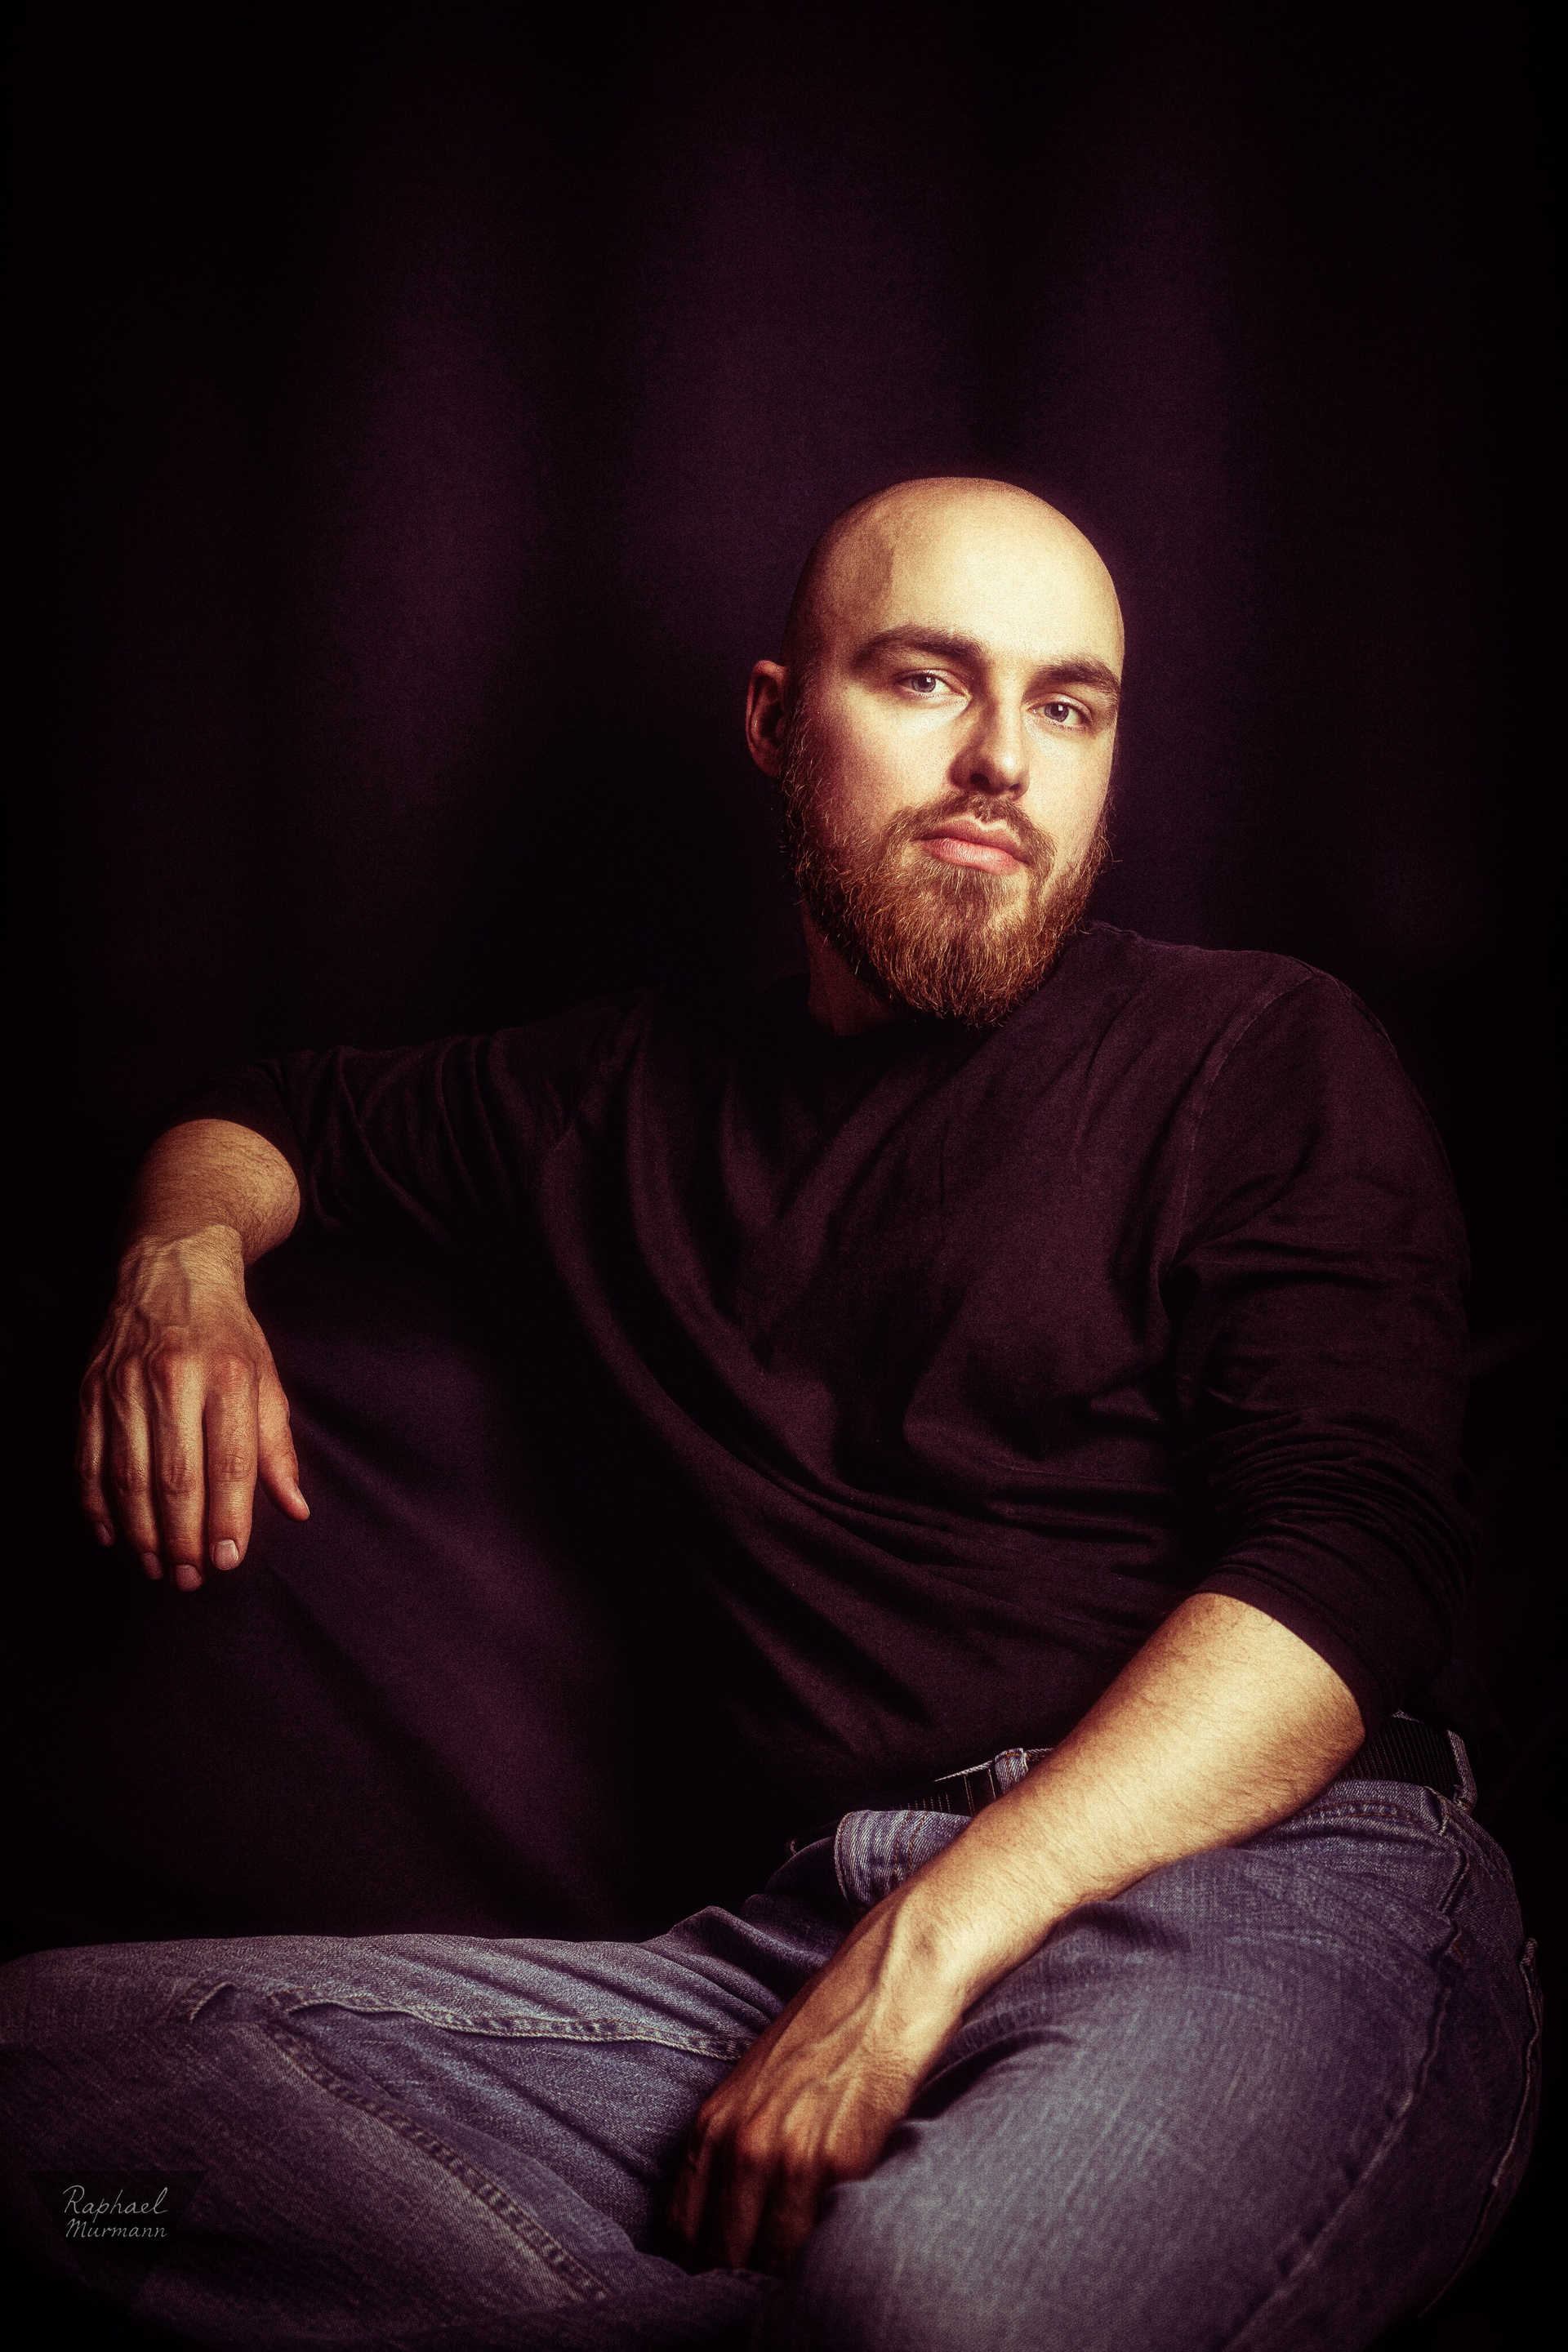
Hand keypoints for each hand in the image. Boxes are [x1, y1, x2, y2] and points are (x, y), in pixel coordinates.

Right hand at [77, 1225, 308, 1587]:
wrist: (171, 1268)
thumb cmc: (228, 1334)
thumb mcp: (266, 1378)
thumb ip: (277, 1447)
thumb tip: (295, 1508)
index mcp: (230, 1375)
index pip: (230, 1462)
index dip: (228, 1519)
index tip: (227, 1561)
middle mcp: (175, 1378)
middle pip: (177, 1477)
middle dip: (183, 1538)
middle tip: (190, 1579)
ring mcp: (125, 1383)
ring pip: (128, 1475)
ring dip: (142, 1531)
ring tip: (157, 1567)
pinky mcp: (90, 1389)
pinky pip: (88, 1459)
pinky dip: (96, 1504)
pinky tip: (112, 1537)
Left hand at [665, 1886, 966, 2275]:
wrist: (891, 1975)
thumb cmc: (831, 2027)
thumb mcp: (761, 2082)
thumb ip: (740, 2144)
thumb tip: (737, 2217)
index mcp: (714, 2124)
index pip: (684, 2232)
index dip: (702, 2269)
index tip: (720, 2288)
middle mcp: (742, 2142)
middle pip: (723, 2256)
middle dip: (740, 2282)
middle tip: (762, 2300)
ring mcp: (791, 2153)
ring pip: (770, 2260)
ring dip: (784, 2282)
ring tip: (802, 2292)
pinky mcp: (843, 2158)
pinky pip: (821, 2239)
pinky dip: (826, 2260)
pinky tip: (837, 2260)